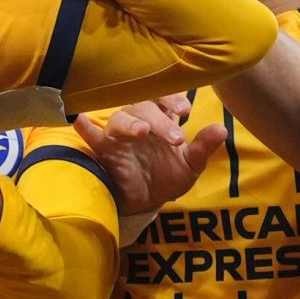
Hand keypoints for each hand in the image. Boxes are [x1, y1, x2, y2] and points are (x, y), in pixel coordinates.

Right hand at [71, 94, 226, 215]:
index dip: (172, 97)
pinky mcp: (105, 150)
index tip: (184, 109)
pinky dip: (84, 127)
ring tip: (143, 131)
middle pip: (143, 106)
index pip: (163, 97)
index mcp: (162, 119)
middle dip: (160, 119)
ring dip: (132, 122)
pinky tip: (78, 118)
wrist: (149, 201)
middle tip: (175, 138)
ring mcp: (120, 135)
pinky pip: (92, 136)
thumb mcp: (191, 164)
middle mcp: (140, 121)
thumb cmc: (169, 177)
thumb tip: (221, 129)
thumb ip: (203, 147)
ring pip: (121, 118)